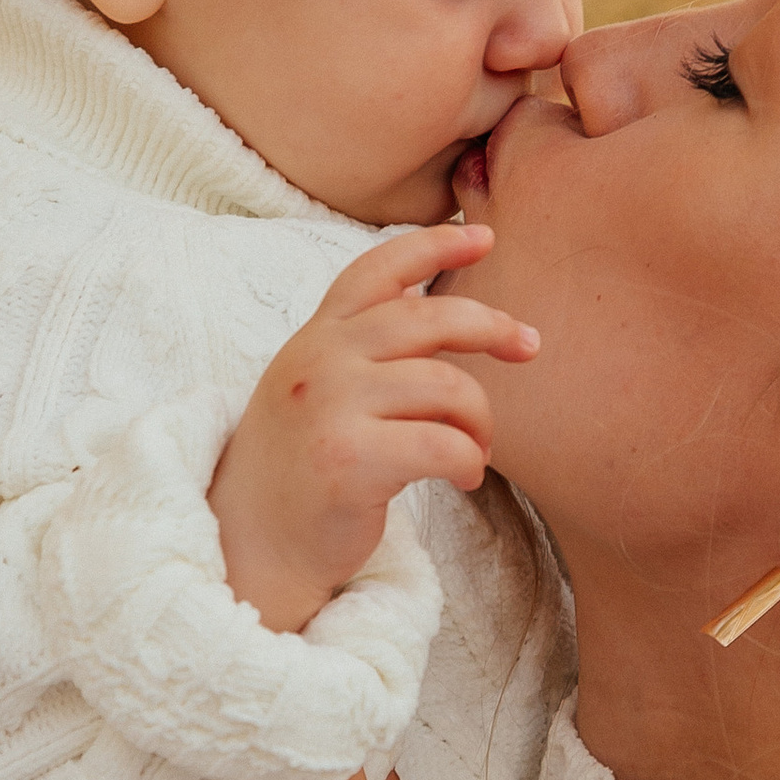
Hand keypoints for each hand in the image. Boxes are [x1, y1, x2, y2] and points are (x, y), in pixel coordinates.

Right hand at [208, 224, 537, 632]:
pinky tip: (464, 477)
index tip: (484, 236)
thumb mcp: (316, 388)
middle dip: (491, 326)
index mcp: (315, 337)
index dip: (434, 245)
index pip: (377, 270)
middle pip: (428, 319)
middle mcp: (320, 361)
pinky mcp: (348, 461)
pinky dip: (469, 461)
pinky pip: (444, 444)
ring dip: (480, 420)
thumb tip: (444, 315)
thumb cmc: (300, 468)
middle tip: (529, 345)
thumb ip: (362, 350)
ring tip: (478, 450)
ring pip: (446, 387)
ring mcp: (331, 408)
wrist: (249, 544)